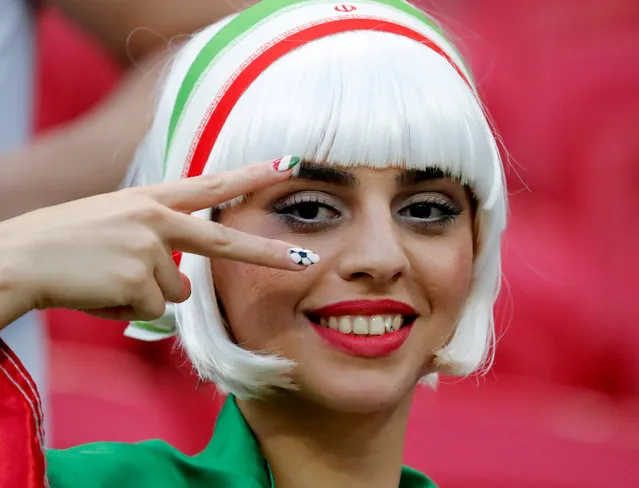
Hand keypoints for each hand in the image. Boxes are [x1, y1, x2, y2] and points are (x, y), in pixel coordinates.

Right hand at [0, 157, 312, 323]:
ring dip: (144, 295)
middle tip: (305, 262)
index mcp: (148, 200)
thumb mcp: (113, 225)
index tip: (287, 164)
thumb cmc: (63, 245)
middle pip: (223, 243)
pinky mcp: (137, 278)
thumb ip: (156, 245)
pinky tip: (98, 291)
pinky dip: (126, 309)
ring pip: (173, 293)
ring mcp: (148, 248)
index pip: (209, 183)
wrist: (17, 257)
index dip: (250, 175)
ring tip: (104, 279)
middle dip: (267, 255)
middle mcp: (154, 218)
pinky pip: (150, 309)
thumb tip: (182, 289)